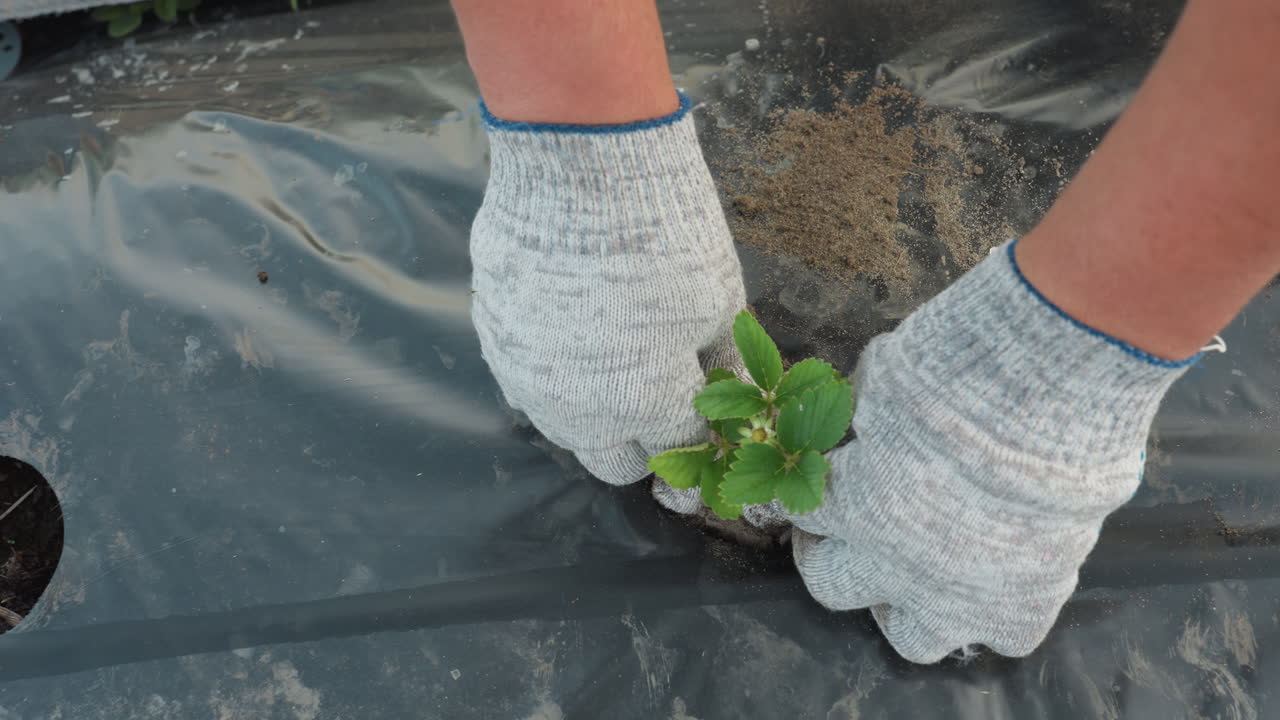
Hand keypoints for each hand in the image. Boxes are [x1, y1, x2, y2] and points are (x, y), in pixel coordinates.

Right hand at [470, 100, 747, 487]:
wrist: (579, 168)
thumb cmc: (666, 233)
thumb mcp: (720, 299)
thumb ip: (723, 363)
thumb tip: (733, 395)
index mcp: (646, 403)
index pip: (681, 449)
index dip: (703, 437)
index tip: (707, 420)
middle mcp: (580, 410)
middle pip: (615, 465)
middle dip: (645, 442)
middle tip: (661, 397)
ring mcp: (528, 380)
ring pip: (564, 433)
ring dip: (594, 417)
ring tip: (614, 367)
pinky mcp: (494, 343)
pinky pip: (526, 386)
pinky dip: (553, 376)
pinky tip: (570, 336)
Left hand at [789, 241, 1191, 662]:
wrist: (1050, 390)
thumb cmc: (960, 363)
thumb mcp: (885, 372)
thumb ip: (865, 407)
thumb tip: (858, 410)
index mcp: (851, 501)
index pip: (803, 511)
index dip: (808, 494)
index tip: (820, 479)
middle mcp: (893, 560)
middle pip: (832, 585)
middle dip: (833, 556)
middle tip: (850, 533)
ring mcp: (958, 593)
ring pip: (911, 638)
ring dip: (905, 606)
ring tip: (920, 572)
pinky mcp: (1025, 601)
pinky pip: (1005, 635)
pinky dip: (999, 610)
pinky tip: (1003, 572)